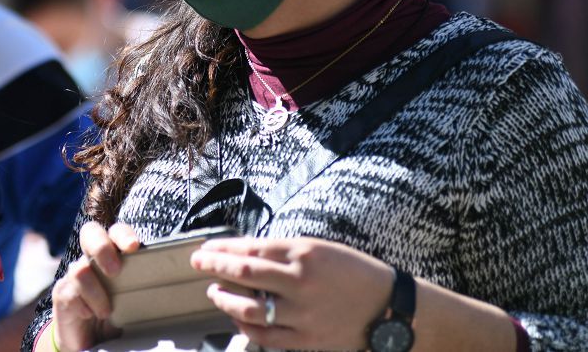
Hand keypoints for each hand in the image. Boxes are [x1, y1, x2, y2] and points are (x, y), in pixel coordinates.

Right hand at [50, 222, 140, 351]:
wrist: (92, 341)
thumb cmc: (120, 316)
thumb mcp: (136, 300)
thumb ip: (145, 286)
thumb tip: (169, 281)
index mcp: (114, 255)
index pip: (116, 232)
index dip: (123, 234)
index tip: (133, 247)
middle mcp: (93, 259)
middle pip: (90, 232)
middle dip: (101, 247)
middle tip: (115, 271)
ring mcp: (75, 275)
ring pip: (80, 269)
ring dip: (96, 293)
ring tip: (106, 312)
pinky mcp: (63, 293)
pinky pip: (69, 293)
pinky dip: (83, 305)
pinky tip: (89, 315)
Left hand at [191, 236, 392, 350]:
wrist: (389, 308)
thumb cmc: (353, 272)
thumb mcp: (320, 249)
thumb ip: (284, 252)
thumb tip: (245, 253)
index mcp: (304, 253)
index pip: (251, 248)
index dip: (222, 248)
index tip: (206, 248)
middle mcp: (300, 282)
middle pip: (244, 273)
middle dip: (214, 267)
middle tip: (198, 263)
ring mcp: (301, 314)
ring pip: (248, 307)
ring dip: (224, 298)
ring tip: (215, 291)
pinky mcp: (305, 340)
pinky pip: (264, 335)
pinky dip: (243, 325)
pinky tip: (235, 315)